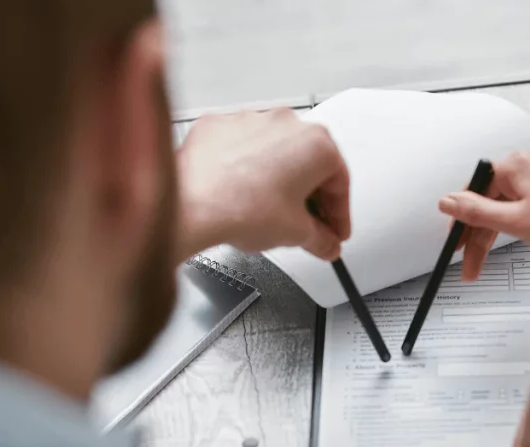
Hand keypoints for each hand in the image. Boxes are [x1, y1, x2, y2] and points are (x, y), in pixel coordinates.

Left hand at [177, 108, 349, 261]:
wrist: (189, 204)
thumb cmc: (240, 209)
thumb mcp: (295, 234)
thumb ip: (321, 240)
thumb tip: (326, 243)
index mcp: (317, 145)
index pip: (340, 183)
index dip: (339, 215)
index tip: (334, 231)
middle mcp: (286, 123)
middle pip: (309, 164)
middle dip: (309, 196)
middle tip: (306, 225)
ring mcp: (251, 120)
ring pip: (274, 152)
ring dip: (277, 179)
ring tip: (268, 211)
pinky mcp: (220, 126)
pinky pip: (242, 148)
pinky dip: (245, 168)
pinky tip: (240, 193)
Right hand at [438, 151, 529, 278]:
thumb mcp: (513, 221)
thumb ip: (475, 211)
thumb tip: (447, 201)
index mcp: (516, 164)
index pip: (473, 190)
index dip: (460, 220)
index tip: (454, 241)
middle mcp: (527, 167)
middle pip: (486, 202)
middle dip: (475, 236)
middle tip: (467, 262)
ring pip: (501, 209)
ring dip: (490, 237)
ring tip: (479, 265)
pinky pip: (518, 210)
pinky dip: (508, 229)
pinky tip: (503, 245)